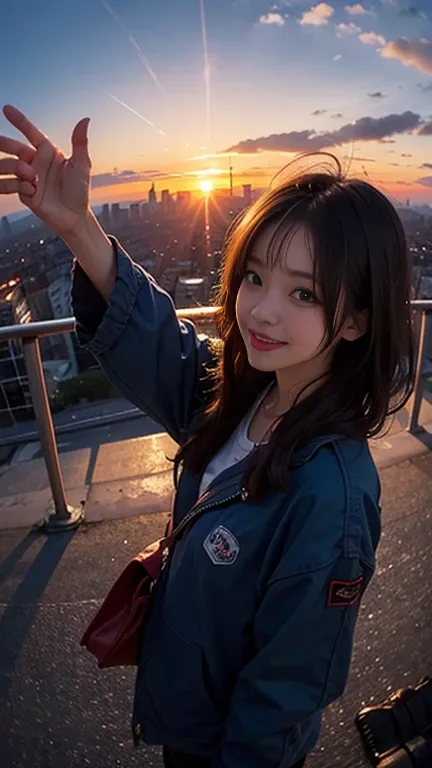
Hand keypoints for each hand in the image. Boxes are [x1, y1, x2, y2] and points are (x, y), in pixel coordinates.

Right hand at [0, 105, 91, 236]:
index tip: (6, 109)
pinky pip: (10, 185)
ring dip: (13, 167)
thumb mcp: (82, 165)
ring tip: (31, 177)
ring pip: (7, 165)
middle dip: (4, 143)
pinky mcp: (23, 193)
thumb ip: (80, 143)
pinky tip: (31, 190)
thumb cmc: (79, 191)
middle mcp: (35, 163)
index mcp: (48, 153)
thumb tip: (85, 120)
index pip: (31, 133)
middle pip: (13, 147)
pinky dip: (18, 186)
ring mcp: (27, 178)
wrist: (75, 217)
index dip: (19, 121)